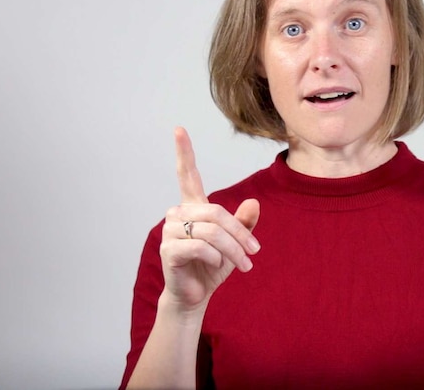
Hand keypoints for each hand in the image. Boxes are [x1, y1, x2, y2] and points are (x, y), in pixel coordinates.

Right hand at [158, 127, 260, 312]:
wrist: (196, 295)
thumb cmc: (212, 266)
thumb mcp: (235, 243)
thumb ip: (244, 223)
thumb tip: (254, 203)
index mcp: (193, 207)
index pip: (186, 175)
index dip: (183, 152)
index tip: (178, 129)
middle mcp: (179, 213)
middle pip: (217, 213)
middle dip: (240, 234)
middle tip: (254, 253)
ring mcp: (171, 231)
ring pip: (212, 231)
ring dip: (233, 250)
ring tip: (243, 265)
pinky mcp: (169, 249)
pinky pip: (200, 246)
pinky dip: (215, 258)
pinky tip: (215, 266)